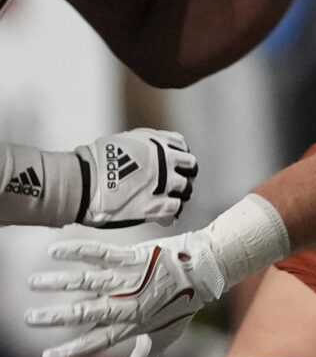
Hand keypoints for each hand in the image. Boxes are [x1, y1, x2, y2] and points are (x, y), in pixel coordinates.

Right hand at [24, 232, 227, 356]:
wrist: (205, 272)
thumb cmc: (184, 305)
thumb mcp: (166, 335)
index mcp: (132, 324)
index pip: (97, 341)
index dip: (73, 350)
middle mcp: (128, 303)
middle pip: (86, 311)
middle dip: (56, 316)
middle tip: (30, 318)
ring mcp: (129, 279)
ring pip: (88, 281)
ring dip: (58, 282)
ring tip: (33, 283)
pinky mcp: (133, 258)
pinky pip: (102, 254)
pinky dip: (78, 252)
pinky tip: (55, 251)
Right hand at [72, 128, 195, 227]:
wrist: (82, 183)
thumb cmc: (93, 162)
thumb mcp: (121, 141)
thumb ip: (142, 145)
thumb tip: (149, 150)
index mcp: (156, 143)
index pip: (182, 146)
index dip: (178, 156)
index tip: (175, 163)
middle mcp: (165, 161)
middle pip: (191, 167)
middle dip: (185, 174)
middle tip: (175, 182)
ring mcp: (165, 183)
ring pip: (186, 189)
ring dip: (178, 194)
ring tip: (166, 198)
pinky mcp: (159, 205)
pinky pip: (176, 209)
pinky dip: (170, 213)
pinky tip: (162, 215)